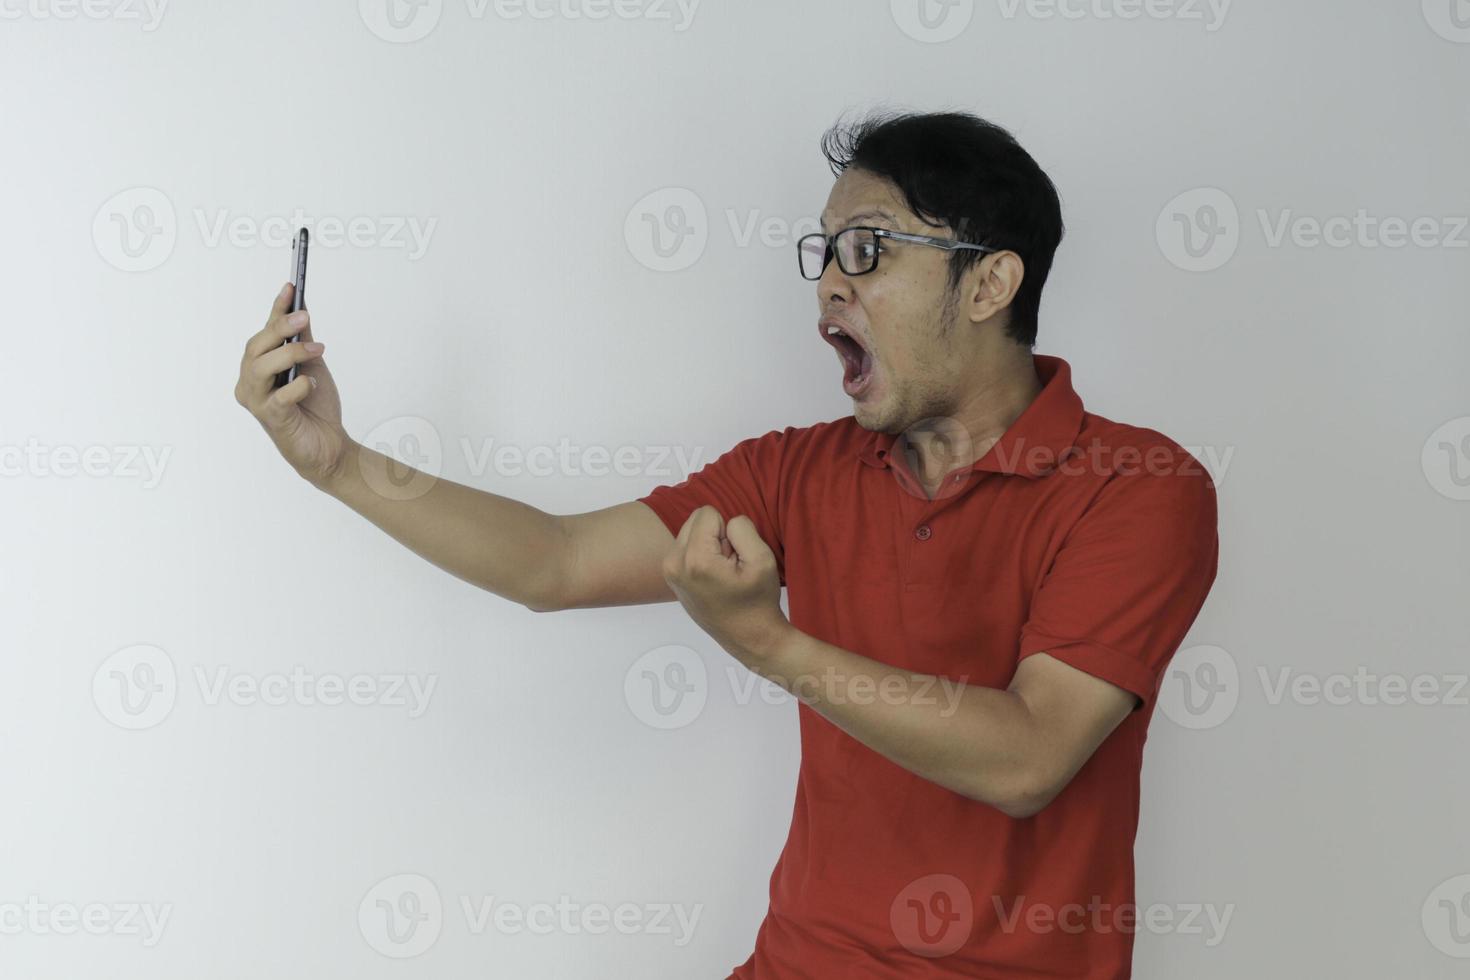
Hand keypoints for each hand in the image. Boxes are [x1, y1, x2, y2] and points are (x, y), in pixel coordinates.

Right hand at [235, 282, 349, 486]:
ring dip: (289, 353)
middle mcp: (250, 383)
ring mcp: (257, 402)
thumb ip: (302, 340)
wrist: (328, 445)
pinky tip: (311, 384)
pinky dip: (297, 387)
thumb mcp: (312, 365)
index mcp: (258, 367)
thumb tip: (300, 309)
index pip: (264, 333)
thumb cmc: (315, 407)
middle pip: (256, 347)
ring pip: (260, 368)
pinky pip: (278, 397)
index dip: (276, 309)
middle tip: (304, 316)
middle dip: (280, 328)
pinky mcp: (270, 420)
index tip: (291, 285)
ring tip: (316, 349)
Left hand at [661, 506, 789, 664]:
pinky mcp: (670, 576)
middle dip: (716, 535)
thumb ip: (742, 528)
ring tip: (722, 572)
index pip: (707, 513)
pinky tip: (713, 578)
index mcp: (695, 560)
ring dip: (709, 545)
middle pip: (695, 519)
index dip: (729, 530)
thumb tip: (725, 522)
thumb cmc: (758, 602)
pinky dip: (701, 555)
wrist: (749, 638)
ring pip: (690, 532)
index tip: (735, 557)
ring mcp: (669, 572)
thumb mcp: (762, 559)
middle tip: (730, 564)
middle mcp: (674, 564)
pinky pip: (686, 546)